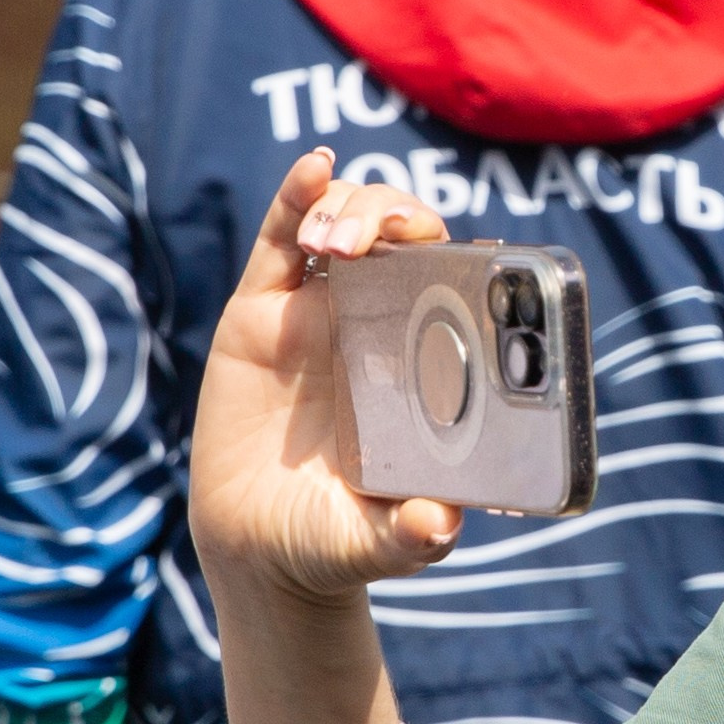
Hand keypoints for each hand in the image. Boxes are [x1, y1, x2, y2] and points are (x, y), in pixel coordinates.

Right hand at [190, 151, 461, 609]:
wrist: (260, 555)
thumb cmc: (336, 541)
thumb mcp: (381, 541)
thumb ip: (413, 534)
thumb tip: (439, 525)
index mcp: (422, 365)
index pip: (453, 281)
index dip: (460, 250)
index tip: (463, 248)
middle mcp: (377, 328)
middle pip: (400, 236)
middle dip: (395, 216)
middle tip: (375, 243)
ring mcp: (318, 315)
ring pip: (345, 225)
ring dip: (349, 210)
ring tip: (330, 242)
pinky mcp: (260, 315)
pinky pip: (280, 241)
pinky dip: (297, 196)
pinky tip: (314, 169)